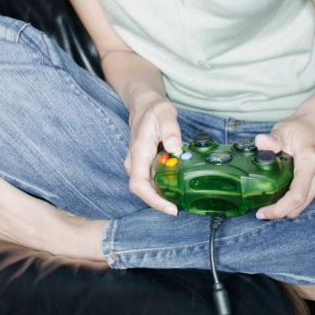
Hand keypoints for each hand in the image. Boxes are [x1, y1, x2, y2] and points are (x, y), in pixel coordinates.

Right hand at [124, 93, 181, 214]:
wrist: (143, 106)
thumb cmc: (154, 110)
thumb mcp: (165, 112)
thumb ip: (170, 129)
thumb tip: (175, 148)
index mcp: (139, 151)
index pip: (139, 184)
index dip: (153, 200)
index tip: (170, 208)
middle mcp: (134, 161)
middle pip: (143, 191)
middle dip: (160, 203)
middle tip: (180, 208)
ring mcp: (137, 164)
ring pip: (147, 187)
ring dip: (161, 196)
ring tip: (181, 201)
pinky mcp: (143, 164)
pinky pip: (150, 181)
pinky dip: (162, 188)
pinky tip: (176, 188)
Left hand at [254, 110, 314, 219]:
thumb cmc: (303, 126)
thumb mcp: (284, 128)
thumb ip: (273, 139)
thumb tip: (261, 143)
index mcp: (312, 160)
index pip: (297, 195)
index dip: (279, 209)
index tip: (263, 212)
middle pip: (300, 205)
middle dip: (280, 211)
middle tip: (262, 210)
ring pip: (305, 204)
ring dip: (288, 206)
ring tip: (271, 199)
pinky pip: (310, 198)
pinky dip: (296, 200)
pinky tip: (285, 191)